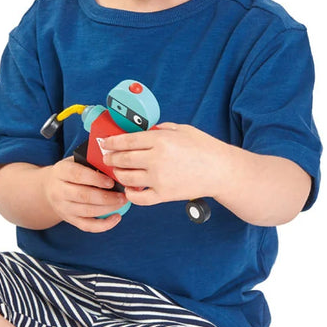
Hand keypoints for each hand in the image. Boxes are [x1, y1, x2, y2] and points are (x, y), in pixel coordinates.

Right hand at [41, 156, 126, 231]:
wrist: (50, 188)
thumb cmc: (72, 171)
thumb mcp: (77, 161)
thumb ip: (93, 161)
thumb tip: (115, 166)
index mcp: (60, 171)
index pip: (77, 175)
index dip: (95, 179)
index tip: (112, 182)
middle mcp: (59, 191)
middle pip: (83, 196)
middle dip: (106, 197)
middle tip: (123, 195)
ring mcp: (63, 207)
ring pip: (87, 211)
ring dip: (108, 208)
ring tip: (122, 202)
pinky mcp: (69, 219)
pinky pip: (87, 226)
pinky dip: (103, 225)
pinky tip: (117, 218)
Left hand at [98, 123, 229, 206]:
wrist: (221, 171)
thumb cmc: (204, 148)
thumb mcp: (181, 129)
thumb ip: (160, 129)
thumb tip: (142, 132)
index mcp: (160, 140)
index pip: (126, 140)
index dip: (111, 141)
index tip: (104, 142)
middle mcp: (156, 159)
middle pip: (122, 159)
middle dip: (111, 157)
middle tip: (107, 157)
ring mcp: (159, 179)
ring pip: (126, 178)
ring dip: (119, 174)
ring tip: (118, 171)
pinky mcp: (164, 194)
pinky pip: (139, 197)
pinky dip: (130, 194)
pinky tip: (130, 190)